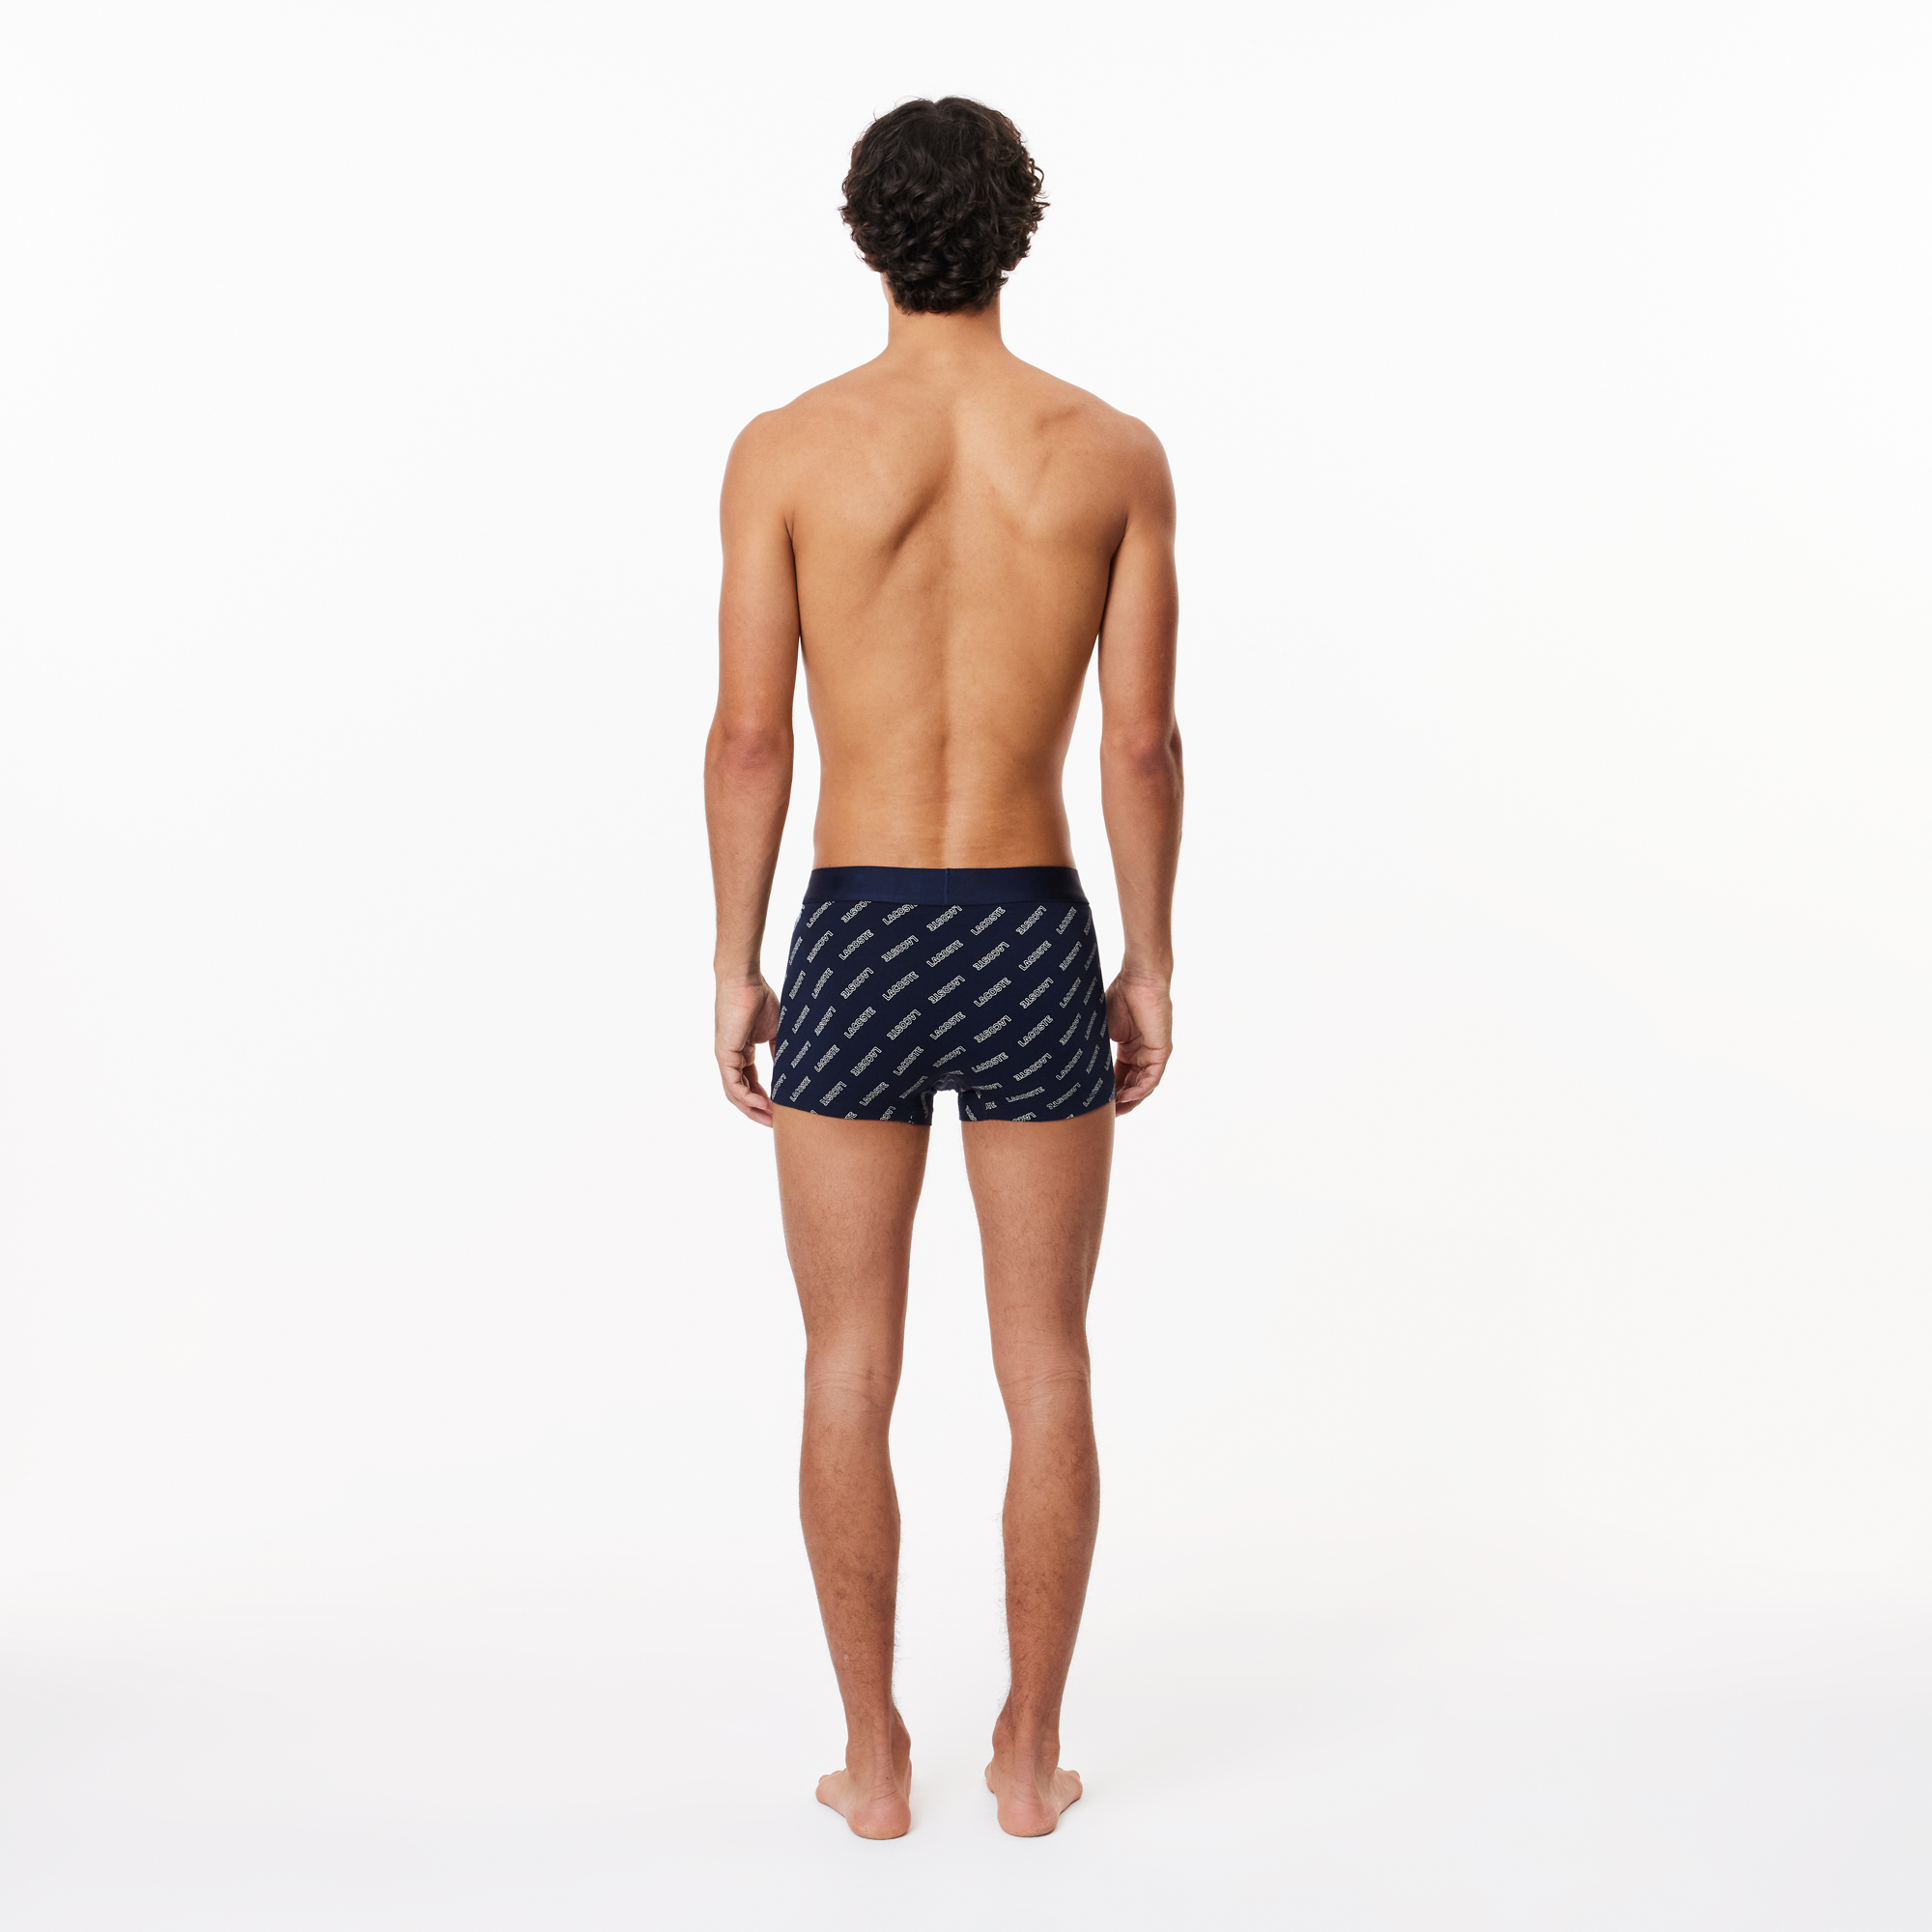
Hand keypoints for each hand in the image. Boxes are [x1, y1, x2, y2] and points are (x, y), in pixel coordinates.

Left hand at [715, 975, 781, 1124]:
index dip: (764, 1099)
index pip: (750, 1083)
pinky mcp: (724, 1053)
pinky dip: (746, 1097)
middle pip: (741, 1093)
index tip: (779, 1111)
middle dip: (757, 1110)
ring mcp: (725, 1057)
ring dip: (751, 1109)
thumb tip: (790, 1068)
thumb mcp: (776, 1030)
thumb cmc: (760, 998)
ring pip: (735, 1093)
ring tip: (770, 1120)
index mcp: (741, 1052)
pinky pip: (733, 1083)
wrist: (745, 980)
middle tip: (774, 1124)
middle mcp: (730, 1058)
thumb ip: (780, 1050)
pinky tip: (761, 1104)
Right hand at [1106, 974, 1171, 1114]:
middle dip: (1119, 1101)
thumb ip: (1095, 1046)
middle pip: (1131, 1084)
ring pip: (1142, 1085)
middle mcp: (1143, 1053)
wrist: (1138, 979)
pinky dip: (1139, 1090)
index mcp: (1130, 1047)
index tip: (1095, 1102)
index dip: (1109, 1090)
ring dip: (1129, 1099)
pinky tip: (1125, 1097)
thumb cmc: (1120, 995)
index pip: (1120, 1075)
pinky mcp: (1161, 1051)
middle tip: (1104, 1114)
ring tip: (1114, 1111)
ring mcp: (1153, 1053)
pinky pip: (1151, 1078)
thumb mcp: (1102, 1028)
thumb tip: (1072, 1061)